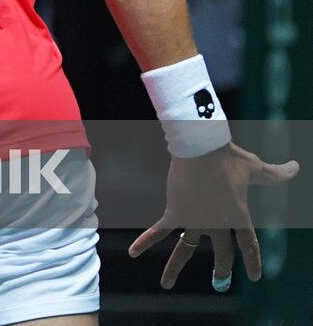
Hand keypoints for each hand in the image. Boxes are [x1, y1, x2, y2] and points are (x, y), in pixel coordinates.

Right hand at [129, 142, 298, 288]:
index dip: (253, 261)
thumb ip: (276, 173)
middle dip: (222, 270)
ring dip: (174, 268)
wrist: (201, 147)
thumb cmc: (229, 156)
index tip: (254, 276)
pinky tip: (134, 253)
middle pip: (222, 253)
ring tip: (166, 285)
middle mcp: (217, 224)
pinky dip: (145, 241)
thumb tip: (296, 166)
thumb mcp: (255, 167)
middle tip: (221, 281)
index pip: (249, 245)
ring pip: (184, 250)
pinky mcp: (175, 212)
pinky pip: (159, 231)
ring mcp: (194, 220)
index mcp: (239, 216)